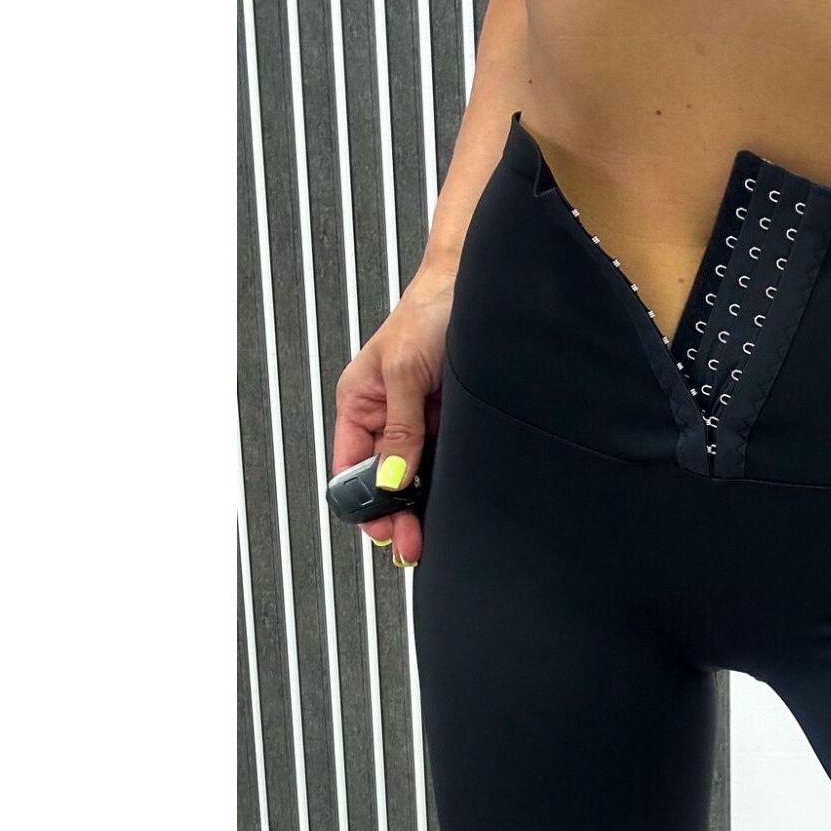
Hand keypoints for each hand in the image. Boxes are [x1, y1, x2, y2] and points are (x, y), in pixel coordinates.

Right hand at [331, 268, 453, 566]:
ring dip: (424, 504)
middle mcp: (388, 418)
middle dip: (396, 514)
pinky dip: (449, 484)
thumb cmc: (430, 311)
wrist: (479, 285)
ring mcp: (422, 422)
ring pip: (417, 478)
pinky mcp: (454, 422)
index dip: (365, 503)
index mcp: (360, 404)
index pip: (351, 469)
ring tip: (434, 533)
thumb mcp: (404, 371)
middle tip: (414, 545)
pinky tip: (457, 502)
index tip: (385, 528)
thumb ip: (399, 427)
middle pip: (385, 482)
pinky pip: (447, 462)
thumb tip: (392, 478)